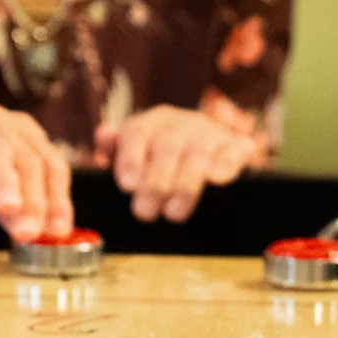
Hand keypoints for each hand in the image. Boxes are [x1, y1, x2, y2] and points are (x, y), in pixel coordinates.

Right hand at [0, 105, 72, 242]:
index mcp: (21, 134)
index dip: (58, 199)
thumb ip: (16, 213)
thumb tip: (44, 235)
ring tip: (10, 210)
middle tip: (32, 232)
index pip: (51, 165)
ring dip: (4, 182)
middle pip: (26, 159)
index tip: (58, 232)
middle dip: (33, 199)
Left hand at [94, 103, 261, 221]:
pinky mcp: (234, 146)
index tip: (126, 185)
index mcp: (150, 123)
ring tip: (173, 214)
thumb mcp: (133, 151)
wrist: (208, 145)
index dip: (130, 158)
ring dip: (185, 185)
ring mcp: (208, 133)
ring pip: (197, 153)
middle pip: (167, 147)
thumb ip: (114, 147)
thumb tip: (103, 136)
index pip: (137, 133)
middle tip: (144, 213)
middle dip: (155, 183)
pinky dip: (225, 166)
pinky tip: (216, 181)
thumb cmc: (159, 156)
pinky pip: (231, 153)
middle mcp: (178, 124)